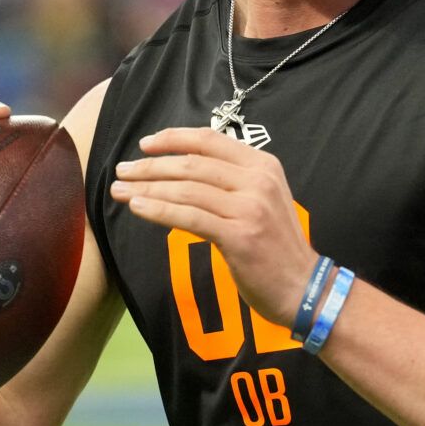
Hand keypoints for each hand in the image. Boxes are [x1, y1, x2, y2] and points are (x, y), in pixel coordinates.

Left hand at [110, 126, 315, 324]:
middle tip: (123, 171)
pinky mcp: (238, 235)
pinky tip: (137, 207)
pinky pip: (188, 217)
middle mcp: (258, 181)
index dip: (174, 138)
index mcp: (264, 165)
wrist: (304, 287)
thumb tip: (185, 168)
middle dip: (151, 166)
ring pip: (186, 189)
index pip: (210, 140)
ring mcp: (249, 208)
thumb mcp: (264, 199)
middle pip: (192, 164)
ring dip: (147, 187)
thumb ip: (234, 180)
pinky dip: (158, 210)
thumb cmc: (277, 246)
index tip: (145, 145)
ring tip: (119, 190)